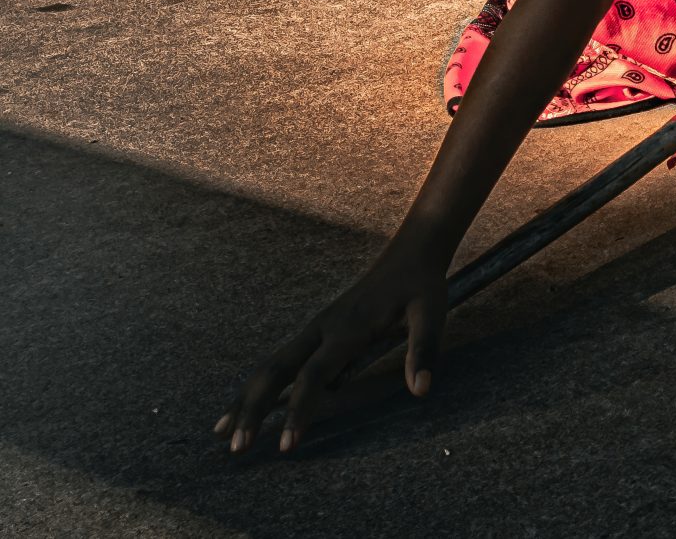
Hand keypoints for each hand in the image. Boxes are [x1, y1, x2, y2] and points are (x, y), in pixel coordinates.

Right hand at [215, 235, 448, 453]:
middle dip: (252, 410)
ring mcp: (316, 328)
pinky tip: (246, 404)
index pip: (313, 376)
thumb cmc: (421, 285)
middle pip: (276, 371)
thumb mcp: (432, 314)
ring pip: (270, 365)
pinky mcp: (317, 331)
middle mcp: (323, 328)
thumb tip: (421, 391)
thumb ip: (424, 351)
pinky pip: (281, 360)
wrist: (411, 252)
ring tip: (219, 433)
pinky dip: (259, 385)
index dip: (297, 411)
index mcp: (348, 329)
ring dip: (245, 398)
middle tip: (236, 448)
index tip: (286, 445)